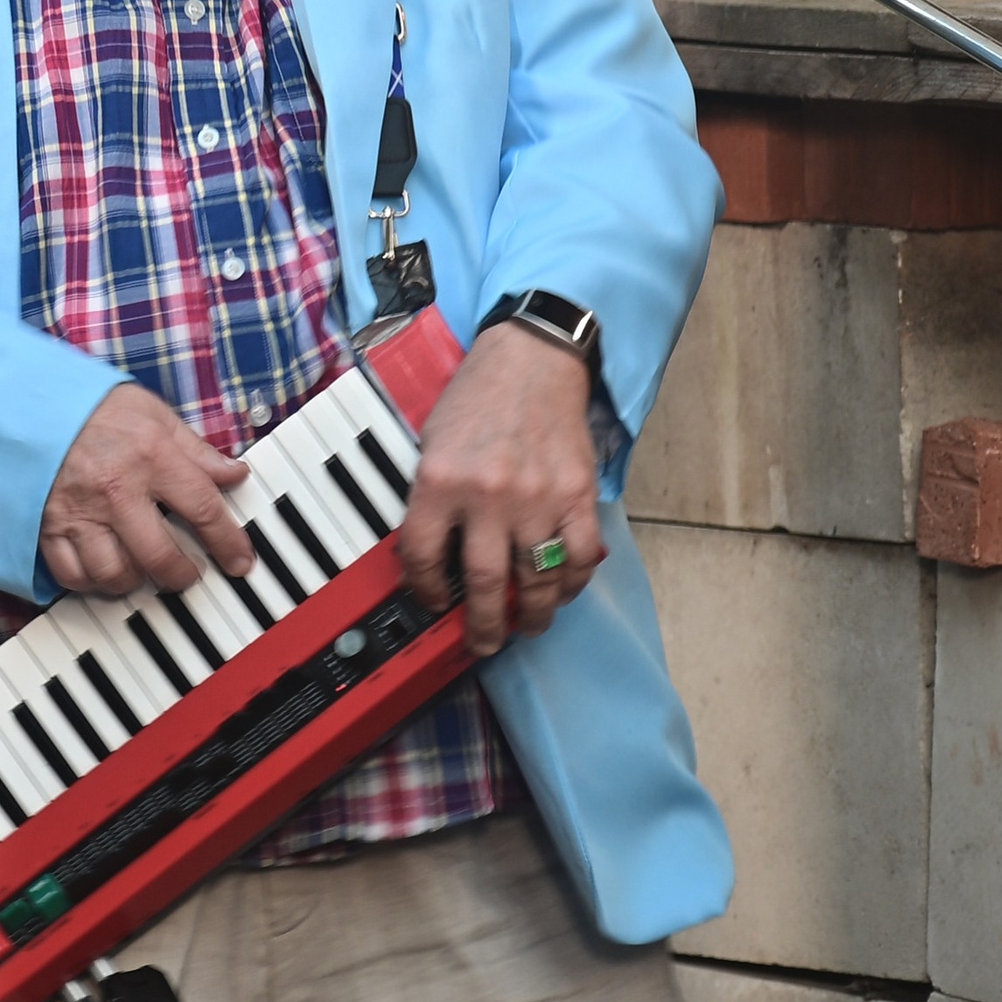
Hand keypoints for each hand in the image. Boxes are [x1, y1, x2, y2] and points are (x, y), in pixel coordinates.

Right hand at [42, 381, 251, 595]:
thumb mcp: (154, 413)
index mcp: (149, 455)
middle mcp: (115, 489)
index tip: (240, 560)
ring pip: (114, 574)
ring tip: (143, 571)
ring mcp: (79, 512)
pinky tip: (103, 570)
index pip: (202, 508)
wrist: (26, 401)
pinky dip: (92, 582)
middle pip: (160, 557)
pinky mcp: (47, 527)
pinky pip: (72, 575)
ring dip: (136, 581)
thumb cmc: (93, 407)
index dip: (228, 541)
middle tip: (188, 574)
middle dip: (182, 575)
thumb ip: (195, 450)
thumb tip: (233, 473)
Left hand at [398, 322, 603, 658]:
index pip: (422, 558)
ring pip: (536, 580)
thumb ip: (431, 498)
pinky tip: (563, 591)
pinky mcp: (576, 495)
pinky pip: (579, 556)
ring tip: (526, 627)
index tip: (430, 602)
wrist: (532, 358)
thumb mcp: (431, 443)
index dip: (422, 590)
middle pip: (483, 584)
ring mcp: (536, 498)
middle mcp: (487, 495)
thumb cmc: (478, 398)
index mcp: (439, 481)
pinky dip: (572, 582)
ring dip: (532, 615)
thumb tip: (433, 555)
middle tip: (482, 643)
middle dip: (482, 626)